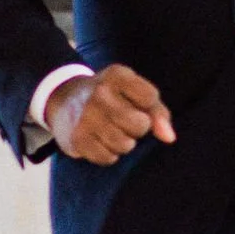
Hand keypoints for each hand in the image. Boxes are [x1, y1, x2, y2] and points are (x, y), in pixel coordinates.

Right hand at [49, 63, 176, 164]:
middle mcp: (100, 93)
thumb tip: (169, 138)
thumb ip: (158, 111)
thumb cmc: (112, 97)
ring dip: (125, 143)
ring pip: (125, 145)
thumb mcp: (135, 92)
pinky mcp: (77, 138)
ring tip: (114, 132)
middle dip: (139, 128)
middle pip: (140, 124)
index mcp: (117, 75)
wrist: (65, 99)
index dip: (149, 108)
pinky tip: (101, 141)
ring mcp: (86, 116)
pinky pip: (108, 158)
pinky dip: (109, 154)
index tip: (138, 105)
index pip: (150, 98)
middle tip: (126, 122)